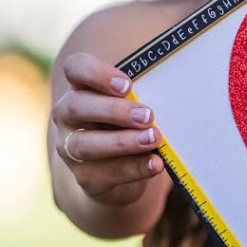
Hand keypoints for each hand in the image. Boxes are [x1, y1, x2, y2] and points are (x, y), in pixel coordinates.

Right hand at [52, 53, 163, 207]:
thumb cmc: (129, 127)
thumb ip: (143, 97)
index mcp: (81, 89)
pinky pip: (106, 173)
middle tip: (148, 115)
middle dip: (113, 110)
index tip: (127, 85)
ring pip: (85, 144)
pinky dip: (134, 168)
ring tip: (153, 139)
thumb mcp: (134, 107)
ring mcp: (70, 148)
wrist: (120, 174)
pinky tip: (155, 163)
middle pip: (76, 106)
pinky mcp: (85, 177)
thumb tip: (178, 86)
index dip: (96, 74)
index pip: (75, 68)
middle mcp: (67, 116)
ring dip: (123, 141)